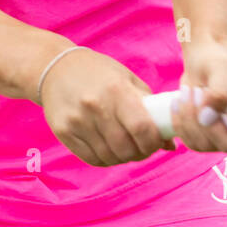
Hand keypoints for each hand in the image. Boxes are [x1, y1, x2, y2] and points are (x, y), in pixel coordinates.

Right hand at [38, 47, 175, 166]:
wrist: (55, 67)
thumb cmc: (99, 72)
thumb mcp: (126, 79)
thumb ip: (150, 108)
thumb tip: (171, 143)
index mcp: (116, 90)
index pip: (141, 128)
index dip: (154, 141)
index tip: (157, 141)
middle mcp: (95, 106)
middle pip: (126, 148)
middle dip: (141, 153)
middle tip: (144, 147)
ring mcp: (77, 121)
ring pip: (110, 157)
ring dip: (124, 157)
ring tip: (127, 147)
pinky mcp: (63, 132)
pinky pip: (92, 159)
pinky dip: (106, 159)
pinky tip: (110, 149)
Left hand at [170, 39, 226, 152]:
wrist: (201, 63)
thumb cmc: (218, 61)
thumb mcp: (221, 68)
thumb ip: (220, 91)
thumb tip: (208, 118)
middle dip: (209, 121)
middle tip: (199, 92)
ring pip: (208, 145)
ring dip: (191, 118)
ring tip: (188, 91)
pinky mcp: (208, 140)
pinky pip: (193, 142)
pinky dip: (182, 123)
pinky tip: (180, 102)